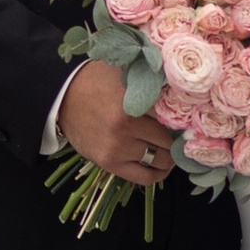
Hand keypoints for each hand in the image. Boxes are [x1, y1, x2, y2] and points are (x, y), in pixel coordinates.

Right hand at [58, 58, 171, 185]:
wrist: (62, 97)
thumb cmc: (95, 81)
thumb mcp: (124, 71)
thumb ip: (150, 78)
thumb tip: (182, 88)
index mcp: (132, 101)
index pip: (172, 116)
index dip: (183, 116)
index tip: (188, 117)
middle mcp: (126, 127)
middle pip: (168, 140)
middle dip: (176, 136)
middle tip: (179, 132)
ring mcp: (117, 148)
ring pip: (160, 160)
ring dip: (168, 155)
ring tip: (169, 147)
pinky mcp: (109, 164)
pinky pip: (145, 178)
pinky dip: (158, 174)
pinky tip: (162, 166)